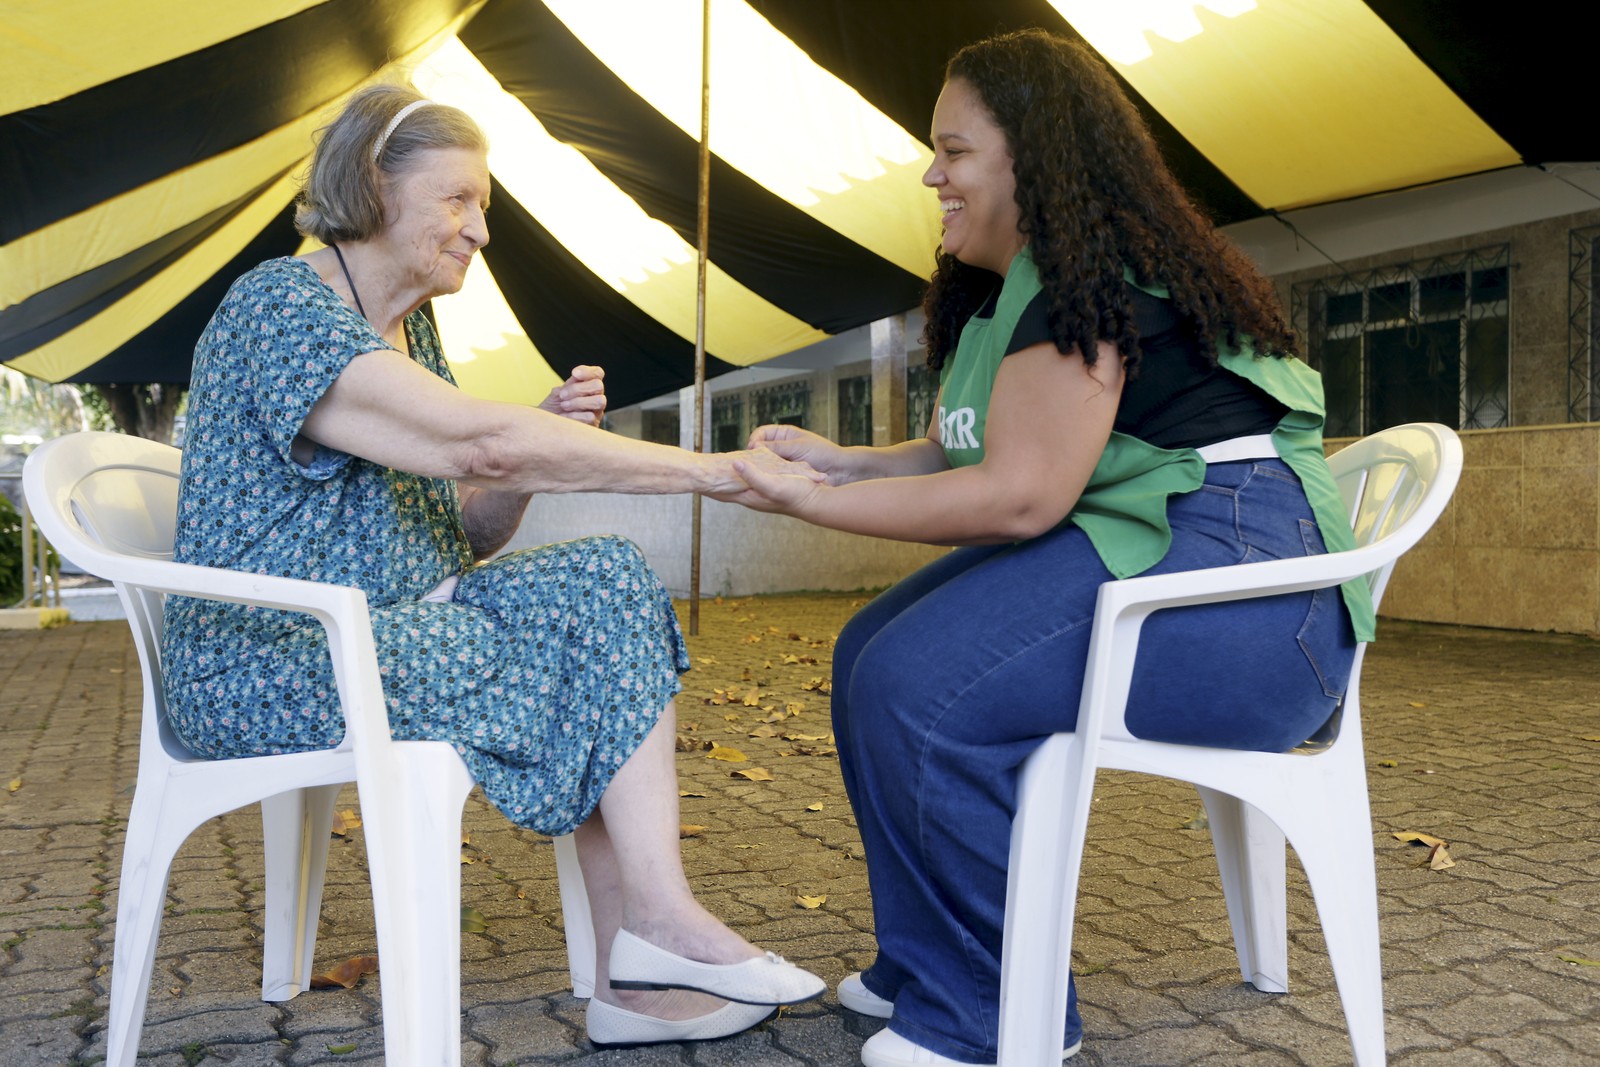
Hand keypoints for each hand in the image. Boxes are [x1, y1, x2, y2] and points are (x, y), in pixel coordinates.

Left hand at [540, 365, 606, 426]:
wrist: (546, 428)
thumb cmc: (552, 409)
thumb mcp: (557, 394)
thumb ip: (567, 385)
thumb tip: (575, 377)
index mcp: (588, 386)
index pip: (597, 373)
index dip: (588, 371)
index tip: (574, 374)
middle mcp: (595, 397)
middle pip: (598, 385)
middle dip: (578, 389)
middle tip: (562, 395)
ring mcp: (596, 412)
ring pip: (599, 401)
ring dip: (578, 402)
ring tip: (564, 406)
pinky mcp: (593, 425)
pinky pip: (590, 417)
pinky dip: (574, 416)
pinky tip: (564, 418)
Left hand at [701, 447, 824, 503]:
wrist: (816, 501)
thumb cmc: (796, 495)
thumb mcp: (773, 484)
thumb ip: (753, 475)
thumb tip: (734, 464)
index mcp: (749, 496)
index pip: (721, 493)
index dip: (706, 486)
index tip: (690, 480)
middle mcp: (752, 496)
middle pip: (725, 490)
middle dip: (711, 483)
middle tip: (696, 475)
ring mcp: (760, 493)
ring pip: (736, 485)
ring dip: (724, 480)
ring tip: (712, 474)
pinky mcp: (769, 487)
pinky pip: (749, 479)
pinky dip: (740, 474)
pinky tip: (740, 469)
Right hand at [746, 424, 848, 483]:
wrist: (840, 470)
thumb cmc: (822, 453)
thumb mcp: (798, 447)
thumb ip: (777, 447)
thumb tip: (754, 446)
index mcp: (784, 434)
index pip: (761, 433)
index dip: (754, 440)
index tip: (752, 448)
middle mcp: (781, 447)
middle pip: (760, 449)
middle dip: (755, 456)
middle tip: (750, 464)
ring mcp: (783, 461)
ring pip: (765, 463)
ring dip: (761, 468)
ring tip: (756, 473)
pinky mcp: (787, 475)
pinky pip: (773, 474)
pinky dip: (769, 477)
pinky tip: (766, 481)